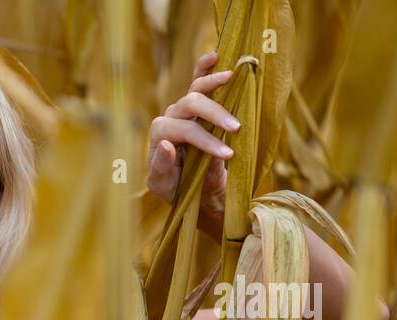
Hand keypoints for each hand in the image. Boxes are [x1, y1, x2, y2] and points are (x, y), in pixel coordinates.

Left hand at [147, 51, 237, 231]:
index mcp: (160, 135)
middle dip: (214, 114)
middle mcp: (171, 117)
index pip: (182, 130)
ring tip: (233, 79)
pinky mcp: (198, 105)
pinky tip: (214, 56)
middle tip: (236, 127)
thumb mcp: (162, 185)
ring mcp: (184, 109)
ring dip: (214, 83)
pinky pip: (197, 80)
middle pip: (190, 103)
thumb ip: (161, 167)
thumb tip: (167, 145)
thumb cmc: (174, 187)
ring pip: (196, 88)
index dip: (204, 140)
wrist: (189, 187)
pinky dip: (204, 66)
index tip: (226, 154)